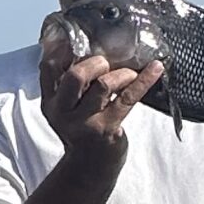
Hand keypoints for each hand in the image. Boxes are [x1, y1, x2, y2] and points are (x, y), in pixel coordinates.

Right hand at [39, 17, 163, 158]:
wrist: (90, 167)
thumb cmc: (82, 129)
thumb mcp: (66, 109)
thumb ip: (67, 85)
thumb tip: (82, 48)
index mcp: (50, 102)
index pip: (48, 69)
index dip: (61, 49)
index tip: (74, 36)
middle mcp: (63, 111)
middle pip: (75, 76)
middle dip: (94, 63)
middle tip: (105, 63)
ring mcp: (84, 122)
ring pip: (103, 86)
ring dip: (121, 74)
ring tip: (129, 74)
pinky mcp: (107, 128)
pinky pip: (128, 98)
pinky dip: (144, 80)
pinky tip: (155, 68)